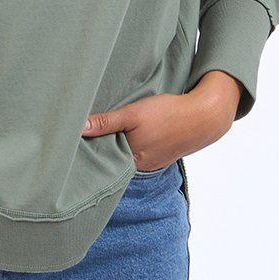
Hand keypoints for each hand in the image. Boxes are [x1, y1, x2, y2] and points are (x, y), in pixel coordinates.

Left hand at [82, 71, 242, 170]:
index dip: (89, 154)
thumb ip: (107, 122)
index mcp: (131, 159)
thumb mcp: (133, 114)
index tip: (74, 146)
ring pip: (126, 156)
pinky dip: (133, 145)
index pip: (101, 162)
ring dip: (118, 146)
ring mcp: (151, 162)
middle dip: (101, 151)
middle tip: (84, 139)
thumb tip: (80, 128)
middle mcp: (140, 166)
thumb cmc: (168, 114)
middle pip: (113, 160)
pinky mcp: (160, 155)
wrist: (204, 117)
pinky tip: (131, 135)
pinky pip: (140, 153)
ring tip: (106, 134)